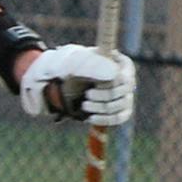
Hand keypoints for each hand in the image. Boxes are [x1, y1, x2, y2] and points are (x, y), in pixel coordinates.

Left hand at [20, 44, 134, 126]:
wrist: (56, 82)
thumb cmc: (66, 67)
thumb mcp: (73, 62)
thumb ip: (92, 66)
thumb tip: (113, 76)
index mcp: (120, 62)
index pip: (123, 77)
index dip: (108, 84)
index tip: (93, 84)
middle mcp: (126, 78)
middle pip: (122, 93)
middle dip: (102, 96)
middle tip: (87, 95)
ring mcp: (124, 95)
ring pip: (119, 107)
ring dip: (100, 108)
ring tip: (84, 104)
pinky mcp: (119, 110)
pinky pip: (118, 118)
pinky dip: (104, 119)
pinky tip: (90, 118)